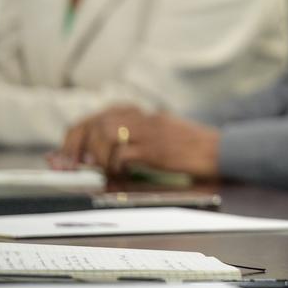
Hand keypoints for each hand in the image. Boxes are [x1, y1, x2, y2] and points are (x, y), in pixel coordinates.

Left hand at [52, 105, 218, 177]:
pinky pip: (124, 153)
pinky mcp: (157, 149)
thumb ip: (133, 140)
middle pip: (97, 122)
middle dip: (78, 146)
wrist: (221, 150)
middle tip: (74, 166)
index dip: (76, 136)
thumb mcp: (160, 136)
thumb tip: (94, 155)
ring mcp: (151, 131)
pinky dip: (115, 166)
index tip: (65, 155)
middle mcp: (144, 118)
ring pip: (107, 132)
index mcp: (144, 113)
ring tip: (102, 169)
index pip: (98, 116)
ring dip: (98, 154)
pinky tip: (121, 173)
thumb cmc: (191, 148)